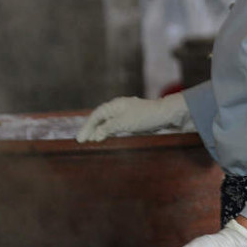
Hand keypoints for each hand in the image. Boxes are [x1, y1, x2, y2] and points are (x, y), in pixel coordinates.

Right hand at [76, 93, 191, 142]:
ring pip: (108, 123)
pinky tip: (105, 139)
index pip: (96, 115)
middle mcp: (119, 109)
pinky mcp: (133, 122)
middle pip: (101, 119)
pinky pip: (117, 127)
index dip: (87, 127)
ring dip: (99, 132)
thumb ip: (108, 128)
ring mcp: (126, 115)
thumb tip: (95, 135)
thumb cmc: (145, 116)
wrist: (166, 116)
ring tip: (91, 141)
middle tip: (81, 141)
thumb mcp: (123, 123)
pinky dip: (109, 133)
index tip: (80, 138)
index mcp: (115, 105)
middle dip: (90, 129)